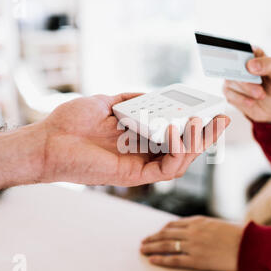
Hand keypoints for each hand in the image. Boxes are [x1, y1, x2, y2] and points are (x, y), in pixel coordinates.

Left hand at [37, 93, 230, 186]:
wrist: (48, 140)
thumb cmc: (71, 121)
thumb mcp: (106, 101)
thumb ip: (131, 99)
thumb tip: (151, 94)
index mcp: (138, 137)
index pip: (174, 134)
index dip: (194, 125)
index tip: (210, 110)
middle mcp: (142, 153)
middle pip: (183, 149)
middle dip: (206, 136)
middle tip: (222, 119)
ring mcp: (139, 166)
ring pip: (180, 161)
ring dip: (196, 144)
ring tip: (202, 123)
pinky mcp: (133, 175)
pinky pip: (165, 169)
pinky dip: (176, 152)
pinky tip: (177, 133)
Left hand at [141, 216, 243, 270]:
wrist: (249, 245)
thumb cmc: (237, 234)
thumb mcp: (216, 224)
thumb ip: (201, 225)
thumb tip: (189, 228)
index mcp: (197, 221)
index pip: (173, 225)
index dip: (161, 230)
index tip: (156, 233)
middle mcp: (192, 232)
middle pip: (165, 234)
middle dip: (152, 238)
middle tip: (143, 242)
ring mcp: (193, 246)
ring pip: (166, 246)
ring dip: (152, 247)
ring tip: (143, 250)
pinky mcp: (197, 260)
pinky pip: (174, 260)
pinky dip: (161, 259)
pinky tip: (152, 259)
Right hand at [223, 48, 270, 123]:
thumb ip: (268, 65)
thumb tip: (250, 65)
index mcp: (253, 54)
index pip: (242, 49)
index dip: (241, 56)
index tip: (248, 67)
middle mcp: (240, 65)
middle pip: (233, 66)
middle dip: (246, 80)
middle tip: (260, 91)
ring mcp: (234, 78)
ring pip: (231, 81)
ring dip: (246, 91)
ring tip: (260, 96)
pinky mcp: (229, 92)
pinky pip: (229, 94)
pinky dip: (241, 99)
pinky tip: (251, 102)